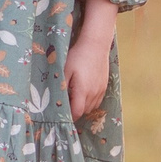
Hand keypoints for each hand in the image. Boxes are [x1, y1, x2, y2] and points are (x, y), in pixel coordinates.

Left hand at [67, 0, 114, 119]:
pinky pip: (97, 101)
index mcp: (82, 91)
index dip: (69, 116)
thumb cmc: (77, 56)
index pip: (76, 113)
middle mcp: (93, 93)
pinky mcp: (104, 87)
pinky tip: (83, 93)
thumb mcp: (65, 70)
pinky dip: (90, 101)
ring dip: (82, 106)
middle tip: (65, 103)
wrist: (95, 45)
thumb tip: (56, 100)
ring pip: (91, 107)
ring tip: (73, 97)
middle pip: (83, 112)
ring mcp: (100, 90)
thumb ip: (61, 86)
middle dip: (74, 110)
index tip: (61, 114)